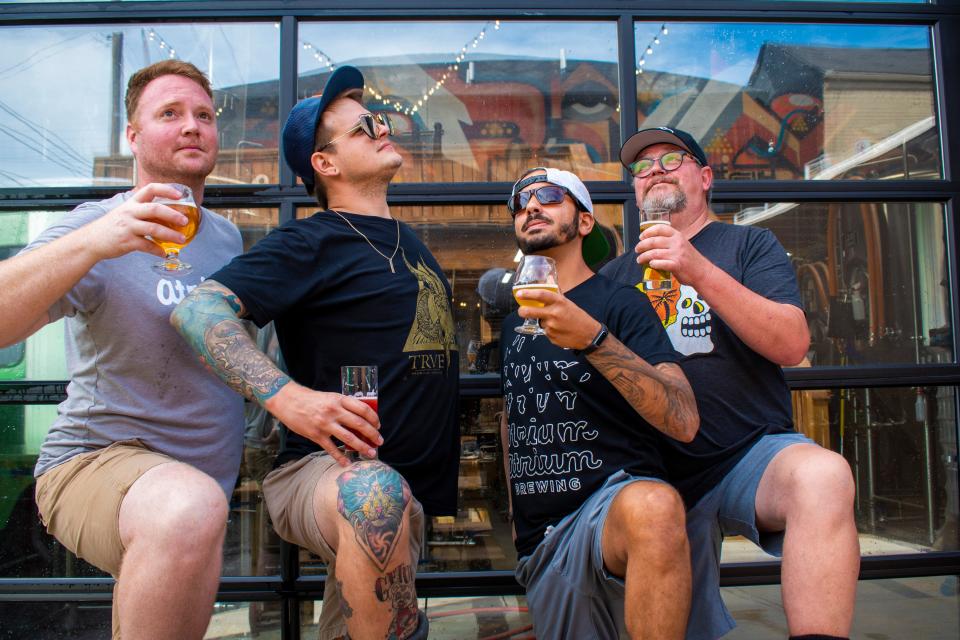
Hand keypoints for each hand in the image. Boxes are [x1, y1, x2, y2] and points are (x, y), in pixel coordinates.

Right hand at [79, 183, 191, 261]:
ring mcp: (128, 226)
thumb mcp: (126, 212)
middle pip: (154, 209)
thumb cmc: (113, 226)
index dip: (166, 189)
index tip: (180, 194)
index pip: (150, 189)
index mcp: (132, 203)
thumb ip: (144, 212)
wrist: (91, 240)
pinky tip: (164, 253)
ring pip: (153, 228)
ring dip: (170, 235)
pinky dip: (157, 250)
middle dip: (172, 215)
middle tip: (184, 221)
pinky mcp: (126, 241)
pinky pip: (146, 246)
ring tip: (181, 239)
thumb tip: (170, 216)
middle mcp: (130, 212)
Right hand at [265, 382, 382, 466]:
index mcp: (339, 399)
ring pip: (349, 438)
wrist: (289, 401)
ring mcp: (324, 424)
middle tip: (379, 441)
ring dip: (362, 447)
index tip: (378, 425)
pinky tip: (347, 462)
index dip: (374, 418)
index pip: (363, 409)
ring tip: (371, 453)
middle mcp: (333, 411)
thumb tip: (362, 419)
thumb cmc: (312, 399)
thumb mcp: (331, 397)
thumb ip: (345, 406)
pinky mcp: (315, 435)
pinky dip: (340, 457)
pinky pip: (331, 448)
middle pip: (359, 424)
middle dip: (372, 434)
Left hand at [514, 288, 600, 350]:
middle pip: (530, 312)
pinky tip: (559, 330)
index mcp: (559, 302)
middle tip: (521, 311)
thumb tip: (549, 277)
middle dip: (522, 311)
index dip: (528, 293)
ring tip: (557, 322)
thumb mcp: (567, 302)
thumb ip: (556, 291)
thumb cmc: (578, 316)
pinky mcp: (551, 337)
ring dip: (544, 322)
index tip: (519, 293)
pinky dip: (550, 330)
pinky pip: (545, 332)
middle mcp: (554, 314)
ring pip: (540, 322)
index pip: (541, 295)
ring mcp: (552, 327)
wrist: (589, 335)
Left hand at [634, 223, 710, 285]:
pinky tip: (650, 265)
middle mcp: (677, 243)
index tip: (641, 237)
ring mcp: (677, 254)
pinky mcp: (676, 265)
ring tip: (639, 260)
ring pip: (654, 253)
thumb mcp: (682, 245)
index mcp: (678, 236)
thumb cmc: (690, 259)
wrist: (702, 272)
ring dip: (643, 256)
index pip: (660, 228)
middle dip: (642, 245)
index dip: (648, 231)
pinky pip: (660, 263)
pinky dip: (653, 264)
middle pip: (653, 241)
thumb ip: (670, 242)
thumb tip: (651, 243)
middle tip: (637, 249)